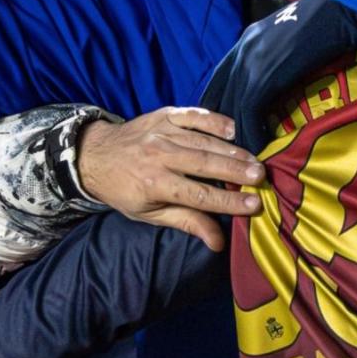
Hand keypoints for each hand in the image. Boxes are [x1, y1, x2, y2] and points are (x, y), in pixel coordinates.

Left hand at [77, 108, 263, 250]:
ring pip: (203, 141)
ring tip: (254, 160)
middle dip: (235, 171)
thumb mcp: (149, 214)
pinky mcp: (164, 115)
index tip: (254, 205)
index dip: (227, 201)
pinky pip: (193, 115)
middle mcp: (158, 156)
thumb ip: (186, 223)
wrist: (94, 155)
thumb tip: (219, 242)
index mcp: (153, 184)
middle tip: (261, 177)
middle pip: (204, 164)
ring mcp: (161, 132)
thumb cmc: (124, 190)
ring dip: (232, 151)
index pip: (198, 195)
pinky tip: (233, 130)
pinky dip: (214, 120)